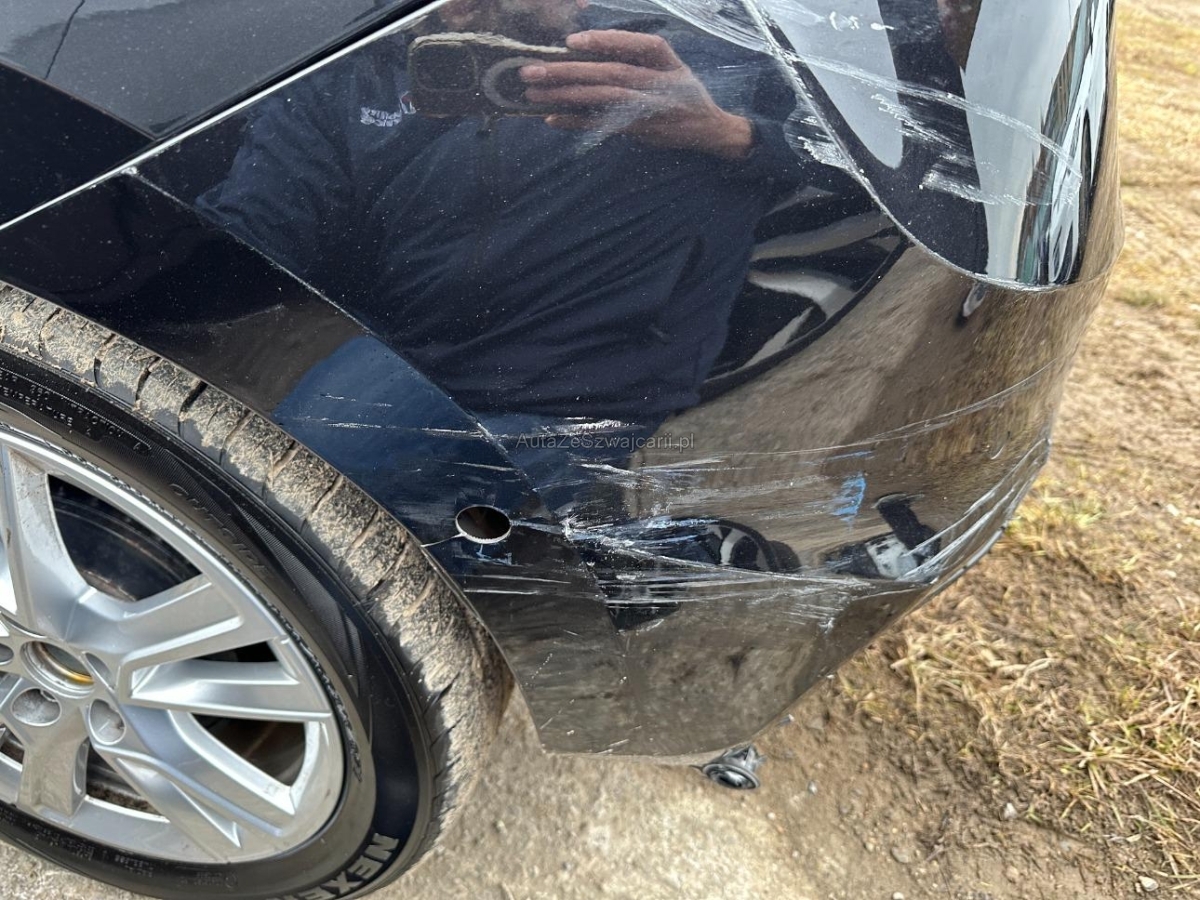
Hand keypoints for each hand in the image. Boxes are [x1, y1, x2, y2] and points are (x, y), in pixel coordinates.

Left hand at [519, 30, 753, 158]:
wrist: (709, 128)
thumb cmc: (681, 91)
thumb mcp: (669, 66)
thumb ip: (636, 57)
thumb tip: (584, 49)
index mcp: (667, 61)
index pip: (638, 44)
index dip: (605, 41)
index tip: (572, 41)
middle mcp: (661, 83)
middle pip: (611, 73)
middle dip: (569, 70)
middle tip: (532, 69)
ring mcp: (652, 109)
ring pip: (604, 100)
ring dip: (566, 96)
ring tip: (535, 92)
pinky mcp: (642, 131)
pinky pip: (605, 125)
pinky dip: (577, 121)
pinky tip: (552, 118)